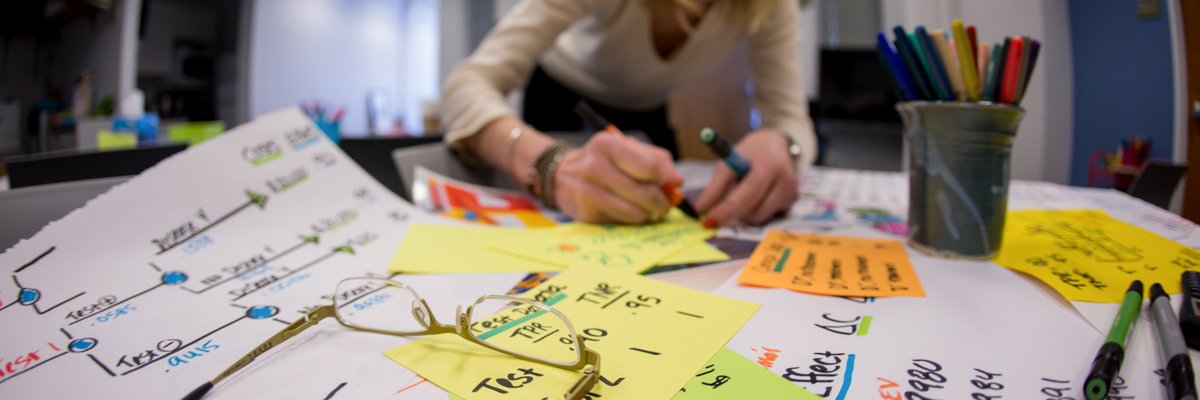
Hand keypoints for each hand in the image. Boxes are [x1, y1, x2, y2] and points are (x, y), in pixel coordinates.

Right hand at [552, 134, 681, 223]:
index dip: (667, 179)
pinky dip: (632, 218)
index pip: (650, 166)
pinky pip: (622, 220)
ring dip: (648, 213)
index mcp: (608, 144)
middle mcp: (595, 166)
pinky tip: (628, 209)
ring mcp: (588, 191)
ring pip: (636, 212)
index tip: (673, 185)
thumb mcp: (625, 148)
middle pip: (645, 192)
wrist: (560, 174)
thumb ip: (655, 160)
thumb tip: (677, 182)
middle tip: (665, 203)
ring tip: (647, 207)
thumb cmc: (603, 160)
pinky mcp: (586, 212)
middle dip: (663, 202)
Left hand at [694, 130, 799, 226]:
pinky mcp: (793, 202)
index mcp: (769, 166)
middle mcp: (785, 182)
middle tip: (715, 215)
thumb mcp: (729, 162)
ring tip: (742, 192)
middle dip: (732, 214)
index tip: (707, 221)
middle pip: (754, 212)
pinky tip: (756, 195)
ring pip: (759, 218)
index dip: (726, 210)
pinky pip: (767, 216)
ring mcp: (792, 193)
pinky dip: (755, 210)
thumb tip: (697, 210)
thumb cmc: (750, 153)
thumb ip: (714, 188)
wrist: (777, 144)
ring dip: (744, 212)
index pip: (746, 195)